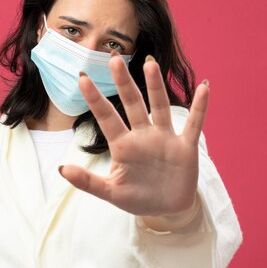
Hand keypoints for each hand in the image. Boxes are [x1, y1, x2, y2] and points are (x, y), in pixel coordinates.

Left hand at [58, 54, 208, 230]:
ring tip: (149, 63)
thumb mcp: (111, 193)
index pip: (106, 117)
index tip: (82, 77)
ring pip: (160, 107)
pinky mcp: (185, 147)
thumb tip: (62, 170)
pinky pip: (194, 124)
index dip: (95, 99)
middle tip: (114, 57)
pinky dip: (200, 107)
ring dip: (155, 86)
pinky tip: (204, 87)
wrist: (166, 210)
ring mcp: (164, 139)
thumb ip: (88, 182)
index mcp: (123, 145)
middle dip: (123, 82)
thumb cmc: (137, 198)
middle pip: (132, 103)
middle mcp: (143, 135)